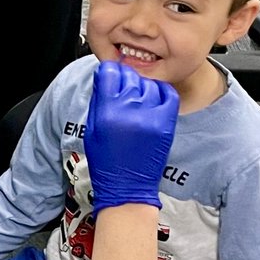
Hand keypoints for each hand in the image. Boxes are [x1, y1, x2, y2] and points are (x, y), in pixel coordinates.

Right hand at [83, 61, 178, 211]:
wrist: (127, 187)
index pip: (109, 71)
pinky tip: (153, 99)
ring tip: (137, 100)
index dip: (108, 72)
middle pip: (129, 75)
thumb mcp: (91, 128)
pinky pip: (167, 93)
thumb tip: (104, 75)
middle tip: (122, 91)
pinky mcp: (166, 123)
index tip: (109, 76)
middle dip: (124, 79)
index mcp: (107, 111)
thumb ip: (98, 99)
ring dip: (141, 87)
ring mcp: (151, 116)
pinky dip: (161, 92)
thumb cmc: (106, 161)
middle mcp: (129, 110)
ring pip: (148, 83)